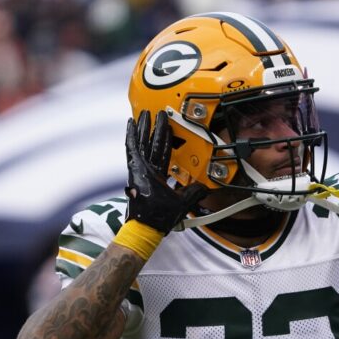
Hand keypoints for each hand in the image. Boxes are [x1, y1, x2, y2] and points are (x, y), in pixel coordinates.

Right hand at [125, 110, 206, 232]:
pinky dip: (131, 135)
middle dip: (156, 128)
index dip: (167, 140)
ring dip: (144, 127)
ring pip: (142, 143)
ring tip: (145, 114)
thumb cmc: (160, 218)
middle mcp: (147, 171)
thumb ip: (194, 193)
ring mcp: (140, 169)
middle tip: (158, 114)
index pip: (164, 153)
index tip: (168, 128)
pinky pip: (131, 149)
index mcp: (157, 177)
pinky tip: (131, 123)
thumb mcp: (183, 202)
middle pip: (152, 144)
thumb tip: (207, 188)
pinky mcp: (134, 169)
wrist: (148, 225)